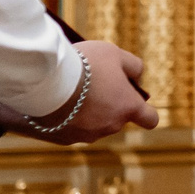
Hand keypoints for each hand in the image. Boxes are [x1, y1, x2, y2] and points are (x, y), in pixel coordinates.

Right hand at [0, 42, 159, 144]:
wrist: (44, 81)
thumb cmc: (84, 64)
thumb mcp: (115, 54)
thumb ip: (133, 66)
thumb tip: (137, 77)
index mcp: (128, 107)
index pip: (150, 119)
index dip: (146, 112)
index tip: (136, 101)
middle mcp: (110, 126)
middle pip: (116, 117)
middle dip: (109, 103)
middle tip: (93, 82)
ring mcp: (86, 135)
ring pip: (93, 124)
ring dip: (87, 111)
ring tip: (71, 90)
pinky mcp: (64, 139)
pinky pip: (71, 128)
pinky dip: (67, 118)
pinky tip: (57, 101)